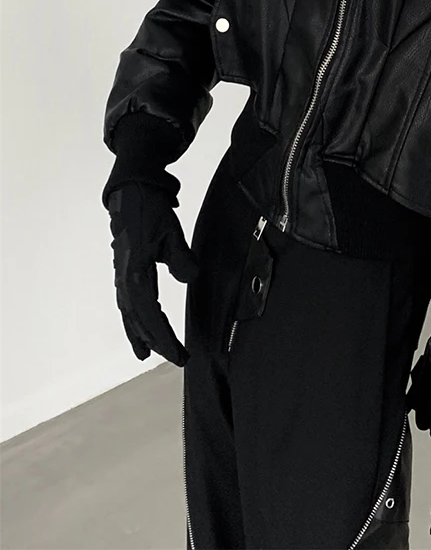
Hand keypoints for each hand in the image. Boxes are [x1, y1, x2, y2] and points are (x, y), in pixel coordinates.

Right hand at [107, 181, 199, 365]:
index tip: (177, 352)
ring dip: (140, 333)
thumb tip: (190, 278)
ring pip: (130, 313)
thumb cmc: (150, 211)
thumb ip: (181, 258)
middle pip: (139, 319)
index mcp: (135, 273)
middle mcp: (125, 279)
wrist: (132, 192)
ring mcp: (123, 275)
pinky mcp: (125, 270)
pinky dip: (133, 318)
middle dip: (156, 340)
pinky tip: (138, 325)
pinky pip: (128, 302)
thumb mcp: (171, 233)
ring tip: (146, 353)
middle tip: (175, 357)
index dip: (164, 336)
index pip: (151, 314)